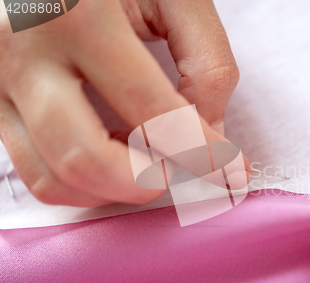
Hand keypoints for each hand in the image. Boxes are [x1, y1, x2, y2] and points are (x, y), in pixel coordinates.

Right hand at [0, 0, 244, 206]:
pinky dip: (82, 180)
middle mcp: (24, 55)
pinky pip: (34, 170)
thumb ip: (206, 59)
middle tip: (175, 168)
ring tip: (142, 154)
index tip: (233, 170)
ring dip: (113, 187)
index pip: (151, 111)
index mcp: (76, 16)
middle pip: (87, 159)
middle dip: (146, 182)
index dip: (201, 151)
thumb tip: (211, 131)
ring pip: (54, 178)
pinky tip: (111, 149)